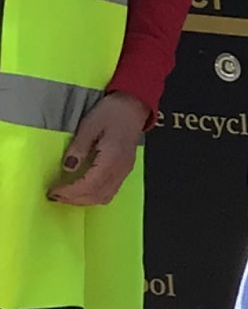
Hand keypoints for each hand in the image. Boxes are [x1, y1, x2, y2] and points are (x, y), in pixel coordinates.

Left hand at [46, 90, 147, 205]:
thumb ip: (79, 147)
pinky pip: (110, 191)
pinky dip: (93, 196)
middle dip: (75, 199)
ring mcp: (124, 172)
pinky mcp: (123, 171)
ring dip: (84, 200)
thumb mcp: (89, 125)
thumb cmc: (112, 112)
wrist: (133, 107)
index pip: (91, 184)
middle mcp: (121, 169)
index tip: (54, 191)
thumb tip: (68, 166)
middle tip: (56, 196)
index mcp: (113, 157)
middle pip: (98, 195)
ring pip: (105, 197)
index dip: (71, 191)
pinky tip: (81, 191)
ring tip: (66, 196)